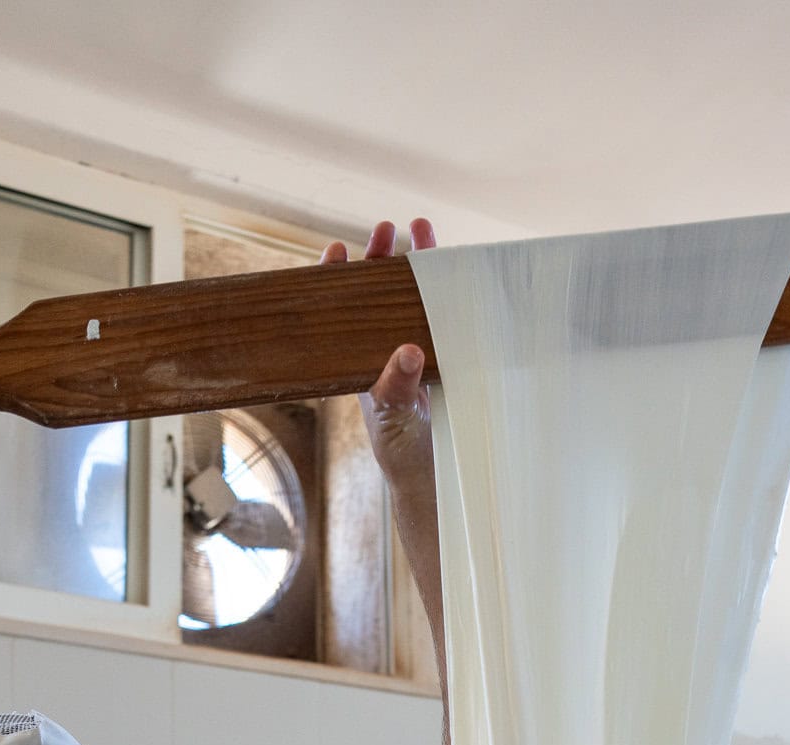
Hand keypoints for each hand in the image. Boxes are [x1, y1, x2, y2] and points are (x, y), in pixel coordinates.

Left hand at [319, 219, 437, 493]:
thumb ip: (397, 386)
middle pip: (374, 291)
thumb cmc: (398, 446)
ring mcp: (409, 346)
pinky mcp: (438, 352)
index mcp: (356, 357)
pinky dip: (445, 288)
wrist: (428, 470)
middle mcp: (380, 345)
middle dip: (379, 256)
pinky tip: (454, 266)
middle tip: (385, 228)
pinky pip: (439, 313)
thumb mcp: (392, 416)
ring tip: (421, 228)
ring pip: (408, 296)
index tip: (338, 250)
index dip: (335, 277)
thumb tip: (409, 351)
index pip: (339, 308)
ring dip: (415, 262)